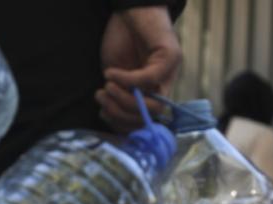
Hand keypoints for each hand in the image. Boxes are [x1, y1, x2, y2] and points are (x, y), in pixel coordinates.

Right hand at [97, 6, 181, 132]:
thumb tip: (111, 117)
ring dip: (126, 101)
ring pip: (154, 105)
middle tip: (102, 98)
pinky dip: (128, 80)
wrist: (129, 8)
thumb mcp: (114, 74)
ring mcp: (170, 74)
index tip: (103, 113)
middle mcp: (164, 86)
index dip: (123, 124)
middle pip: (150, 117)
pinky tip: (111, 74)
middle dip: (122, 114)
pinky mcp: (170, 58)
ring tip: (106, 87)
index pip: (145, 122)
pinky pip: (150, 79)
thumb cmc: (121, 39)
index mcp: (151, 93)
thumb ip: (116, 95)